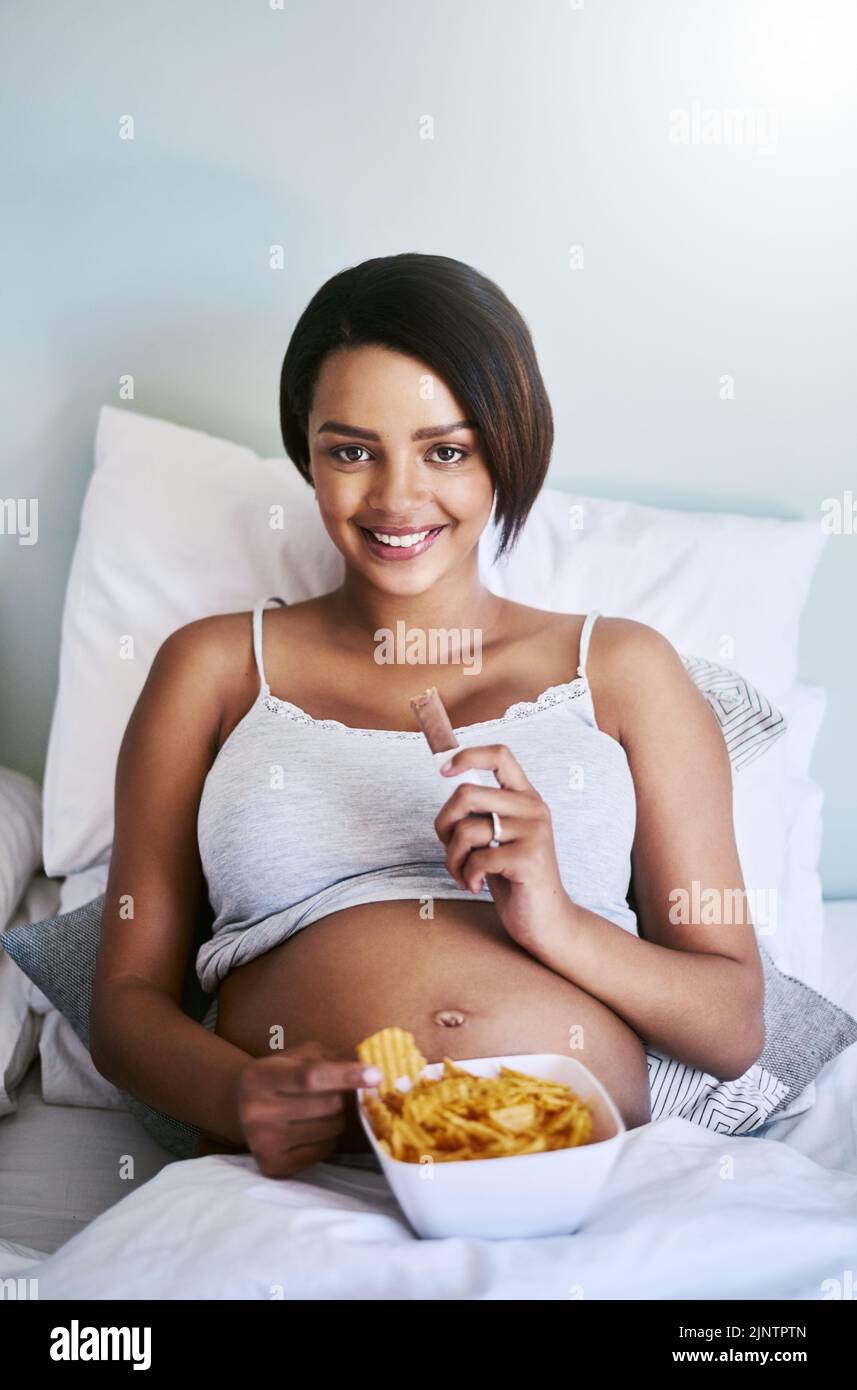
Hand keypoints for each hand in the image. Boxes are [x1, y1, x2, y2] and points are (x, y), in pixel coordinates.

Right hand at [234, 1040, 381, 1178]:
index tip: (376, 1075)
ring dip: (337, 1118)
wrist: (243, 1109)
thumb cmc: (282, 1075)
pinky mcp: (274, 1166)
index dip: (346, 1075)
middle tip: (334, 1093)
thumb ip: (330, 1059)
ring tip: (321, 1110)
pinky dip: (329, 1138)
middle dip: (342, 1097)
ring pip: (330, 1128)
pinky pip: (325, 1150)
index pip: (310, 1077)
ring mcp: (262, 1142)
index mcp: (258, 1076)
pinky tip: (311, 1129)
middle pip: (327, 1105)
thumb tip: (371, 1075)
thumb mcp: (298, 1056)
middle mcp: (254, 1111)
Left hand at [434, 743, 570, 948]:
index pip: (499, 755)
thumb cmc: (512, 877)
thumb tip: (445, 777)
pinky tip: (477, 886)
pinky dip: (467, 876)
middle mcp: (534, 808)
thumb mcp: (496, 837)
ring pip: (466, 830)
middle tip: (449, 847)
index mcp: (526, 797)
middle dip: (443, 823)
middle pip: (466, 793)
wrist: (545, 920)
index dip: (466, 756)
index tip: (442, 771)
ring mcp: (534, 832)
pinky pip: (477, 859)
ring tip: (464, 874)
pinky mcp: (529, 858)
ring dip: (452, 858)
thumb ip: (479, 812)